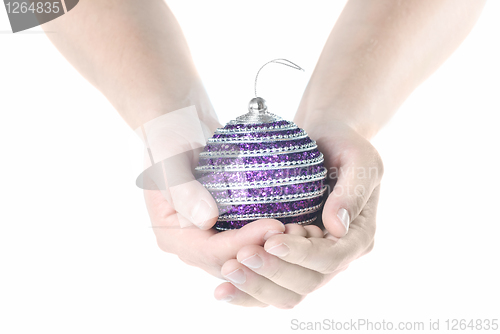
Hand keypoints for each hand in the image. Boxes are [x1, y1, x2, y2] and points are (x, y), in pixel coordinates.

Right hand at [141, 112, 286, 277]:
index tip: (274, 225)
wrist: (178, 127)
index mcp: (173, 235)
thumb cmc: (168, 138)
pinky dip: (273, 234)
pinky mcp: (227, 225)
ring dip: (273, 248)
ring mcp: (211, 236)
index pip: (211, 252)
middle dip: (264, 251)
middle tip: (297, 233)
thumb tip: (208, 219)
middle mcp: (192, 243)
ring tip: (303, 232)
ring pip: (246, 255)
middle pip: (232, 261)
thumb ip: (183, 190)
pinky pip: (252, 237)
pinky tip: (298, 223)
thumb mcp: (169, 160)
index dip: (243, 243)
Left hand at [213, 120, 382, 307]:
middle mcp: (337, 256)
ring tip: (228, 270)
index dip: (301, 254)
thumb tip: (337, 228)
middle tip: (239, 257)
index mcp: (358, 237)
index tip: (271, 240)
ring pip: (288, 292)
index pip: (330, 258)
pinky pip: (272, 285)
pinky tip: (223, 289)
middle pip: (307, 282)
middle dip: (273, 272)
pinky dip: (250, 291)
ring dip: (257, 286)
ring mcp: (312, 261)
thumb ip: (353, 191)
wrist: (325, 140)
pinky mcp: (291, 259)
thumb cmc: (343, 145)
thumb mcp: (359, 160)